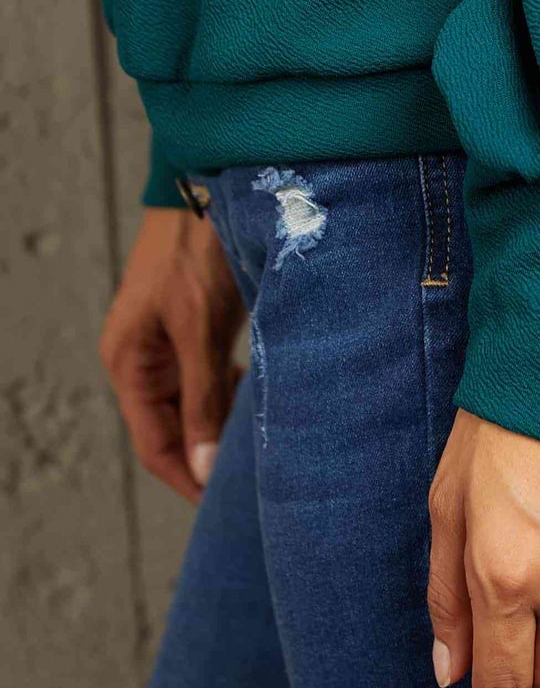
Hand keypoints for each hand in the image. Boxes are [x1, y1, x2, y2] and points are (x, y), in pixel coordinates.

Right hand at [100, 207, 243, 502]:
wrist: (206, 183)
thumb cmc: (197, 249)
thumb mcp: (200, 328)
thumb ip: (203, 399)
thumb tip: (204, 468)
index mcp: (130, 362)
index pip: (155, 445)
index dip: (188, 478)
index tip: (225, 504)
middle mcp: (142, 356)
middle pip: (173, 426)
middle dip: (208, 452)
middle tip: (252, 474)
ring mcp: (166, 338)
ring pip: (193, 400)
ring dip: (222, 420)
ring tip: (261, 434)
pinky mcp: (191, 321)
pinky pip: (206, 373)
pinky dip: (229, 389)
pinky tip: (257, 390)